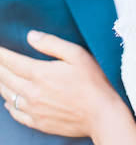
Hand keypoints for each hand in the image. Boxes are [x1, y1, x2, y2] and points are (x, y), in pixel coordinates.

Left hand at [0, 31, 135, 143]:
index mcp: (41, 74)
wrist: (101, 113)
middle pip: (7, 78)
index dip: (2, 54)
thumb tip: (31, 36)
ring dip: (1, 84)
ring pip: (9, 96)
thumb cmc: (92, 81)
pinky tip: (7, 102)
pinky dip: (9, 106)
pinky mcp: (39, 123)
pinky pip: (16, 114)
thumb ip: (52, 44)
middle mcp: (33, 93)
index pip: (13, 62)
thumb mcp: (76, 54)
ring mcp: (34, 110)